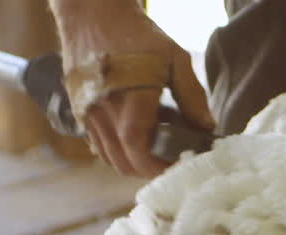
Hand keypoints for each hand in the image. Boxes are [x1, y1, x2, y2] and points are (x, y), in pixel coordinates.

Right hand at [52, 0, 214, 177]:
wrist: (93, 13)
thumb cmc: (137, 33)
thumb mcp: (174, 59)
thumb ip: (191, 97)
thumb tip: (206, 128)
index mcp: (129, 103)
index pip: (140, 154)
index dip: (160, 168)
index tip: (179, 166)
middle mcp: (103, 114)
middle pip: (125, 163)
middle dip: (149, 168)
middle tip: (171, 158)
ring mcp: (87, 114)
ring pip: (109, 157)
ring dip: (132, 159)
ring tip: (154, 142)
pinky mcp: (79, 110)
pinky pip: (97, 143)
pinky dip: (116, 148)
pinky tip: (134, 131)